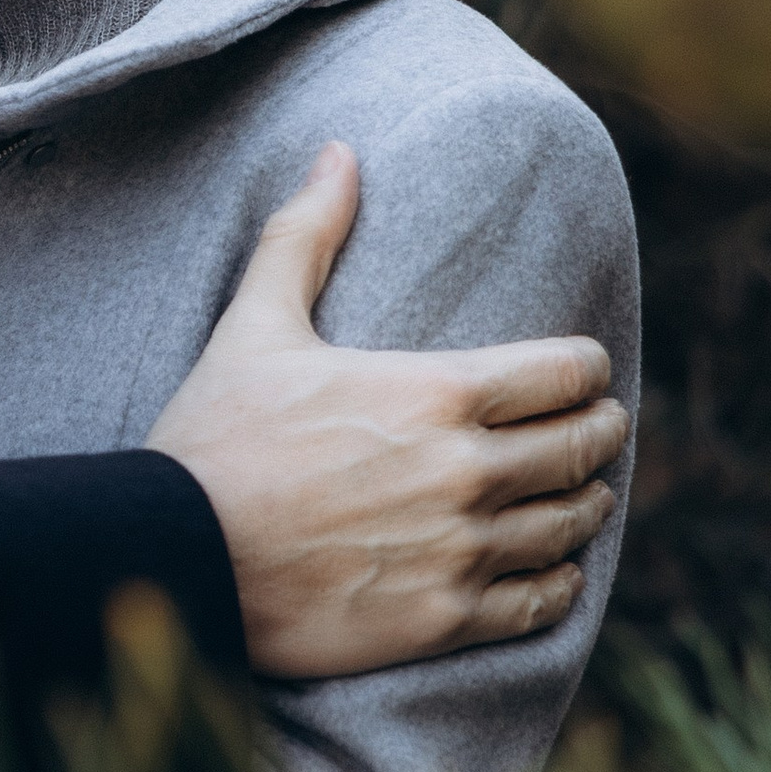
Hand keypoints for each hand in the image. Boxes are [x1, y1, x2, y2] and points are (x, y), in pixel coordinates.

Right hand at [146, 142, 626, 682]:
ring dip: (583, 503)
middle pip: (584, 447)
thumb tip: (339, 153)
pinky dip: (558, 581)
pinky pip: (541, 601)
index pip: (568, 372)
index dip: (584, 368)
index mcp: (438, 393)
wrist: (173, 556)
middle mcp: (467, 472)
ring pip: (570, 524)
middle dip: (596, 431)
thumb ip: (307, 236)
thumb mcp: (255, 325)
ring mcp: (461, 550)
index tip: (580, 371)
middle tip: (593, 428)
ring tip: (577, 495)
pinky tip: (552, 569)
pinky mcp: (444, 619)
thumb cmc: (214, 438)